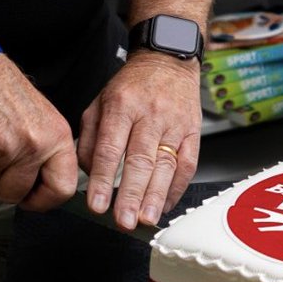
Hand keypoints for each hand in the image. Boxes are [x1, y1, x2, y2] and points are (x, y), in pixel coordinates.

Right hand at [0, 55, 77, 208]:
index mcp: (55, 137)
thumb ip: (48, 151)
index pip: (62, 189)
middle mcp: (32, 146)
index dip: (44, 199)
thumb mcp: (43, 116)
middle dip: (3, 183)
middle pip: (16, 194)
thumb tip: (48, 184)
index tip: (32, 196)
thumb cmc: (2, 89)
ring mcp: (1, 151)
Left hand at [77, 51, 201, 229]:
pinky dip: (176, 188)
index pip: (110, 147)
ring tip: (146, 219)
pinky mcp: (193, 132)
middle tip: (123, 220)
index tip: (97, 204)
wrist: (168, 61)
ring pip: (165, 165)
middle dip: (131, 194)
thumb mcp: (99, 101)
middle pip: (140, 159)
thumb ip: (89, 138)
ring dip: (155, 196)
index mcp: (121, 105)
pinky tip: (165, 205)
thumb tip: (89, 174)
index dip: (103, 178)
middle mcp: (149, 114)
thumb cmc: (132, 85)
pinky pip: (188, 164)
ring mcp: (174, 124)